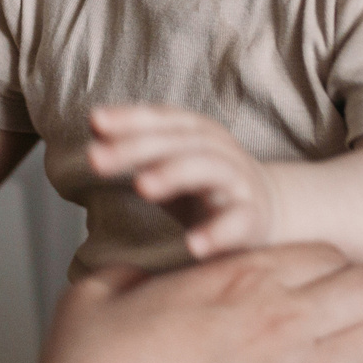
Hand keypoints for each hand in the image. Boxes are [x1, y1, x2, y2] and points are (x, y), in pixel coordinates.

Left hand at [87, 104, 277, 259]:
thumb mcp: (171, 160)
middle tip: (96, 158)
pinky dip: (217, 233)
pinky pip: (237, 223)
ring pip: (208, 170)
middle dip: (135, 148)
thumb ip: (137, 145)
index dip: (129, 117)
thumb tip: (94, 122)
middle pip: (177, 142)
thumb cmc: (206, 185)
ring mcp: (237, 183)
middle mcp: (218, 150)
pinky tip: (193, 245)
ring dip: (173, 174)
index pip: (161, 119)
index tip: (95, 121)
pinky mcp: (252, 218)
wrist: (268, 210)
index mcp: (197, 133)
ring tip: (141, 187)